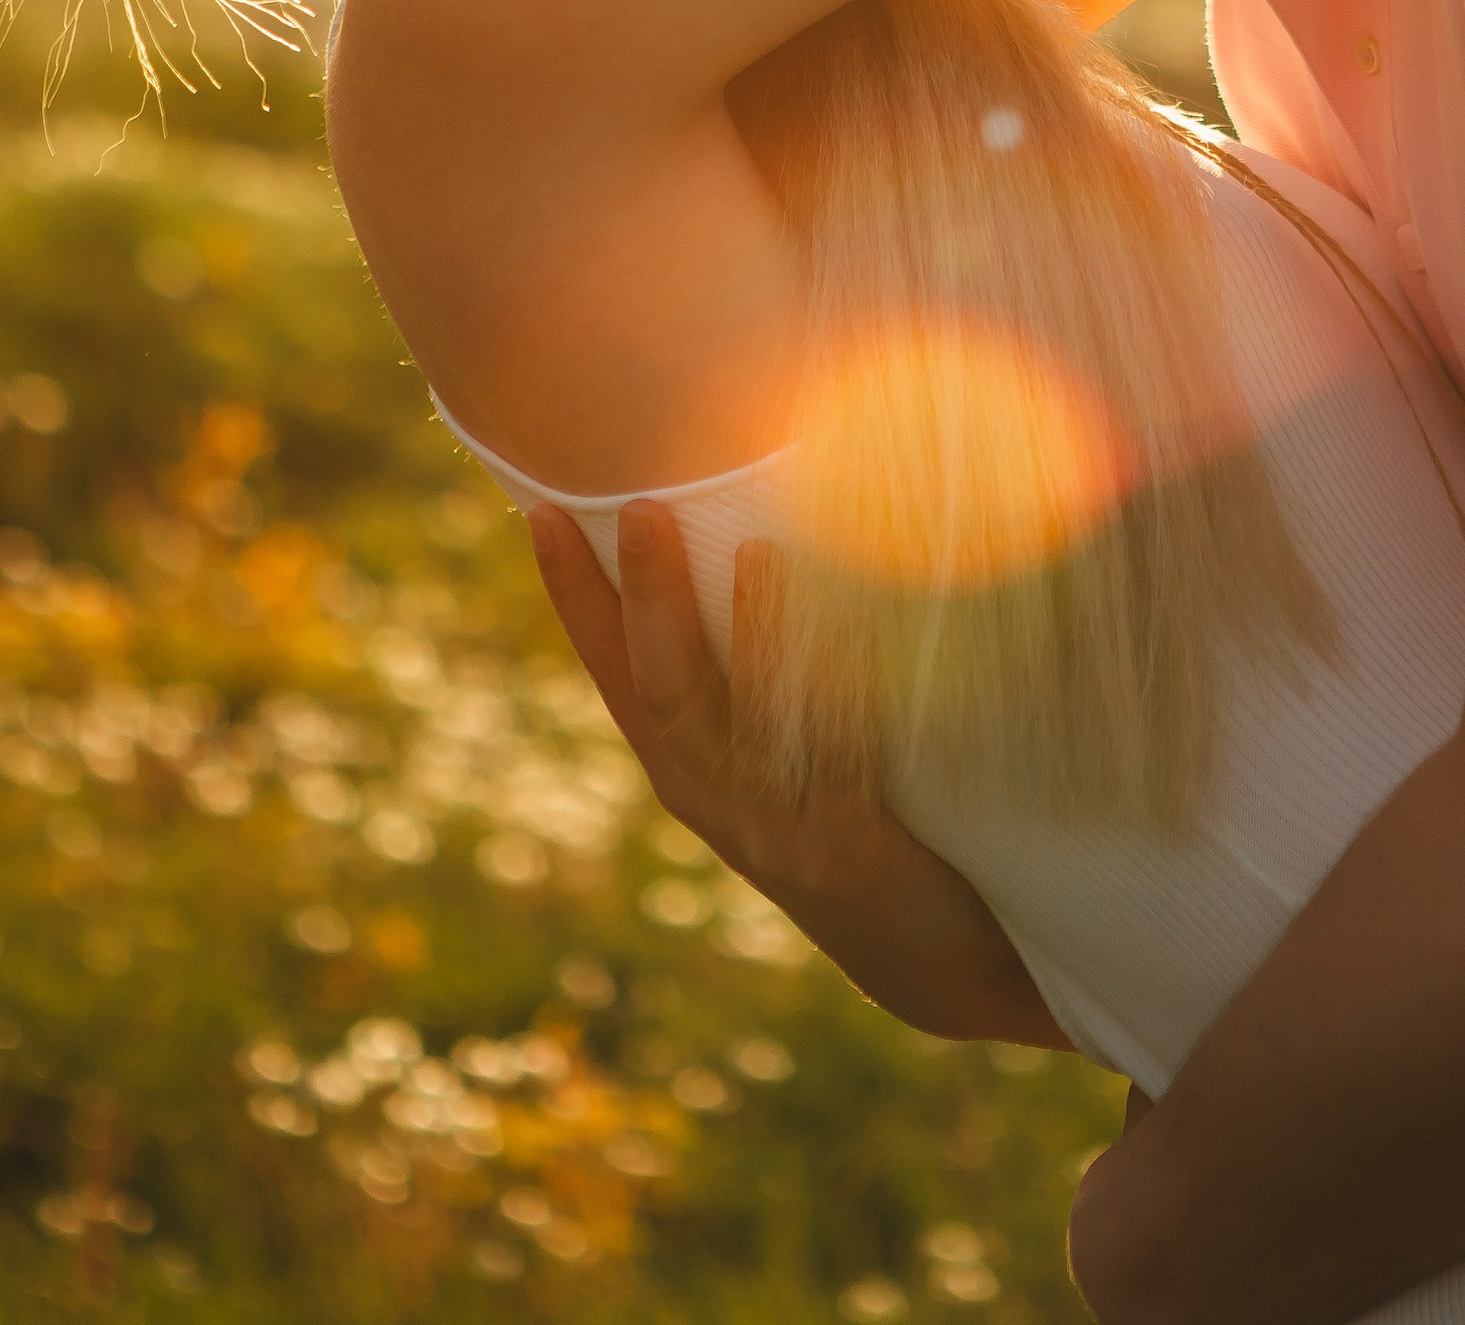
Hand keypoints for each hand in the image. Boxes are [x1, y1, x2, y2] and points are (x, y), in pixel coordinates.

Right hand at [531, 501, 1068, 1047]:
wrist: (926, 961)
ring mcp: (776, 826)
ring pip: (742, 727)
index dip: (573, 595)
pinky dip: (837, 701)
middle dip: (647, 598)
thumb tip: (752, 527)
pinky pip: (837, 762)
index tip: (538, 509)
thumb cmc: (850, 826)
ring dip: (747, 638)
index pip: (612, 671)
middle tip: (637, 504)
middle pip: (662, 691)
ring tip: (757, 549)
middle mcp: (714, 797)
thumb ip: (752, 671)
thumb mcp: (776, 752)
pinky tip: (852, 643)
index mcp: (686, 769)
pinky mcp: (847, 848)